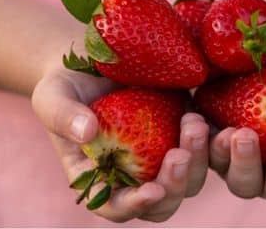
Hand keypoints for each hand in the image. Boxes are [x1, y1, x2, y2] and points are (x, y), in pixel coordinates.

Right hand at [31, 66, 209, 221]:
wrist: (93, 60)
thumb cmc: (64, 83)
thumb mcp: (52, 95)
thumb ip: (62, 116)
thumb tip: (86, 133)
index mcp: (98, 176)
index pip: (114, 206)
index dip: (134, 206)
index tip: (151, 191)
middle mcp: (134, 173)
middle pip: (163, 201)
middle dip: (175, 186)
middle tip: (179, 155)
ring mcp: (161, 153)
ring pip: (191, 178)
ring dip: (198, 160)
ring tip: (194, 123)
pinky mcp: (181, 129)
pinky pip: (205, 147)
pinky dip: (213, 141)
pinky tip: (212, 120)